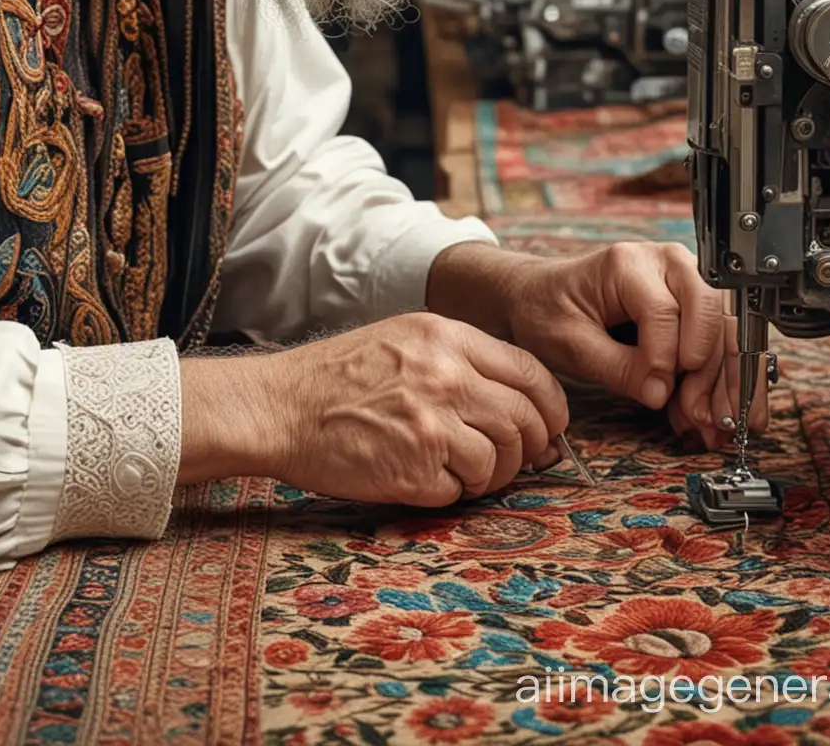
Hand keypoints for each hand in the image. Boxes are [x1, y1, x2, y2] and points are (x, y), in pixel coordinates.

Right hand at [177, 312, 568, 504]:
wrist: (280, 406)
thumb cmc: (337, 375)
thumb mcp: (402, 338)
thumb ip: (459, 358)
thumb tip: (519, 399)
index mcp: (445, 337)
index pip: (530, 372)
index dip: (549, 407)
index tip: (547, 427)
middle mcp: (445, 376)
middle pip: (524, 422)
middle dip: (526, 449)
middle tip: (510, 459)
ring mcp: (431, 424)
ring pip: (498, 462)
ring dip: (487, 476)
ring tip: (457, 470)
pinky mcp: (414, 469)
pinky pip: (460, 491)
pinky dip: (450, 492)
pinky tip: (422, 477)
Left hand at [427, 241, 768, 452]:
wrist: (540, 297)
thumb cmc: (549, 310)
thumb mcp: (570, 342)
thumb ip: (616, 367)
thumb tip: (661, 394)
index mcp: (627, 264)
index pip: (663, 310)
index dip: (665, 358)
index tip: (658, 395)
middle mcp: (665, 263)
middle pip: (710, 313)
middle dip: (712, 372)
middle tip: (707, 419)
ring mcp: (685, 280)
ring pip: (727, 328)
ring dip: (729, 381)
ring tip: (720, 425)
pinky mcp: (694, 304)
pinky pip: (722, 339)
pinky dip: (727, 379)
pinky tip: (725, 413)